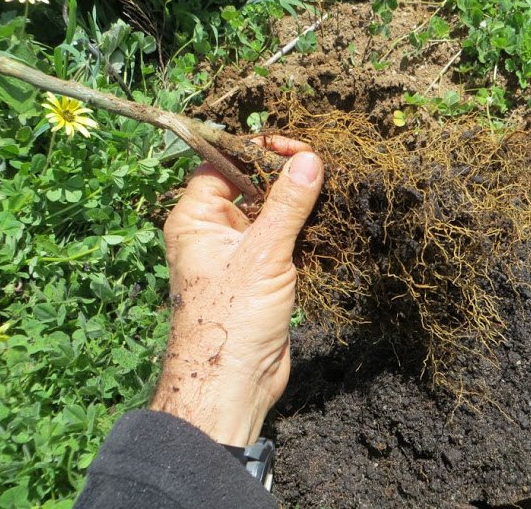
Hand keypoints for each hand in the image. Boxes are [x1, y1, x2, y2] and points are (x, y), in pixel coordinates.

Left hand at [151, 137, 323, 445]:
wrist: (234, 384)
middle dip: (284, 175)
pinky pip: (283, 240)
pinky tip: (331, 222)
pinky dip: (305, 231)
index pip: (225, 165)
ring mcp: (239, 253)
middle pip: (251, 186)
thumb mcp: (263, 254)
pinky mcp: (261, 274)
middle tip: (321, 165)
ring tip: (332, 188)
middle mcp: (214, 231)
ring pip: (270, 213)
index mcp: (197, 218)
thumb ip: (288, 205)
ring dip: (299, 204)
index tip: (296, 147)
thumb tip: (309, 159)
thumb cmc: (231, 318)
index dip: (257, 152)